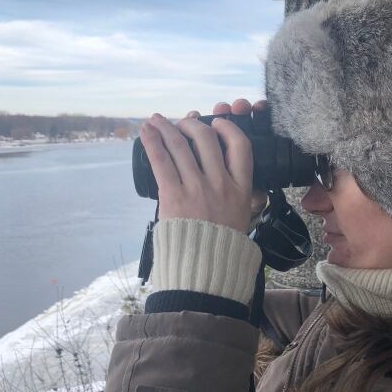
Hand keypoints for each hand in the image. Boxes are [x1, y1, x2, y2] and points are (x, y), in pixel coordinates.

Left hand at [141, 99, 266, 233]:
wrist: (204, 270)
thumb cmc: (221, 246)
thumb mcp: (242, 218)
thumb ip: (242, 196)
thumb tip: (245, 184)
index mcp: (241, 189)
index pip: (241, 146)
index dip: (229, 128)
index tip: (218, 122)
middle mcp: (220, 184)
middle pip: (207, 139)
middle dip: (192, 124)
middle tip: (183, 123)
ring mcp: (196, 188)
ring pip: (181, 145)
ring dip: (167, 128)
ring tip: (157, 120)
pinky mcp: (173, 196)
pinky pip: (161, 161)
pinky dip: (152, 142)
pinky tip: (146, 131)